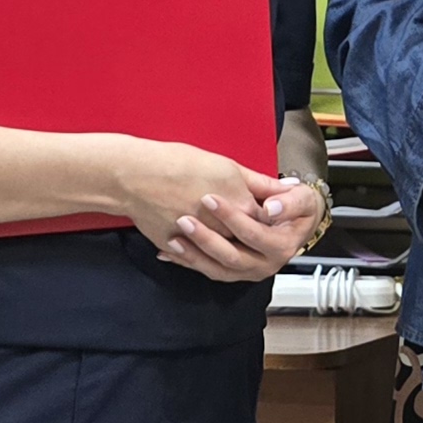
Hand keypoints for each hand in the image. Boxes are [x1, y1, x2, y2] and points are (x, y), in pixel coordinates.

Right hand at [115, 141, 322, 282]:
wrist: (136, 174)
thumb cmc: (179, 163)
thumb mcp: (228, 167)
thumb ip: (260, 183)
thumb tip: (286, 187)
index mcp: (241, 206)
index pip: (266, 223)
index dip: (271, 222)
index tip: (270, 218)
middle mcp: (222, 228)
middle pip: (246, 242)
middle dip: (250, 238)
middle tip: (247, 231)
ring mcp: (199, 241)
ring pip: (221, 255)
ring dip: (223, 249)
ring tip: (222, 239)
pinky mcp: (178, 247)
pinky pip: (193, 258)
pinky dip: (196, 255)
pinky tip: (198, 250)